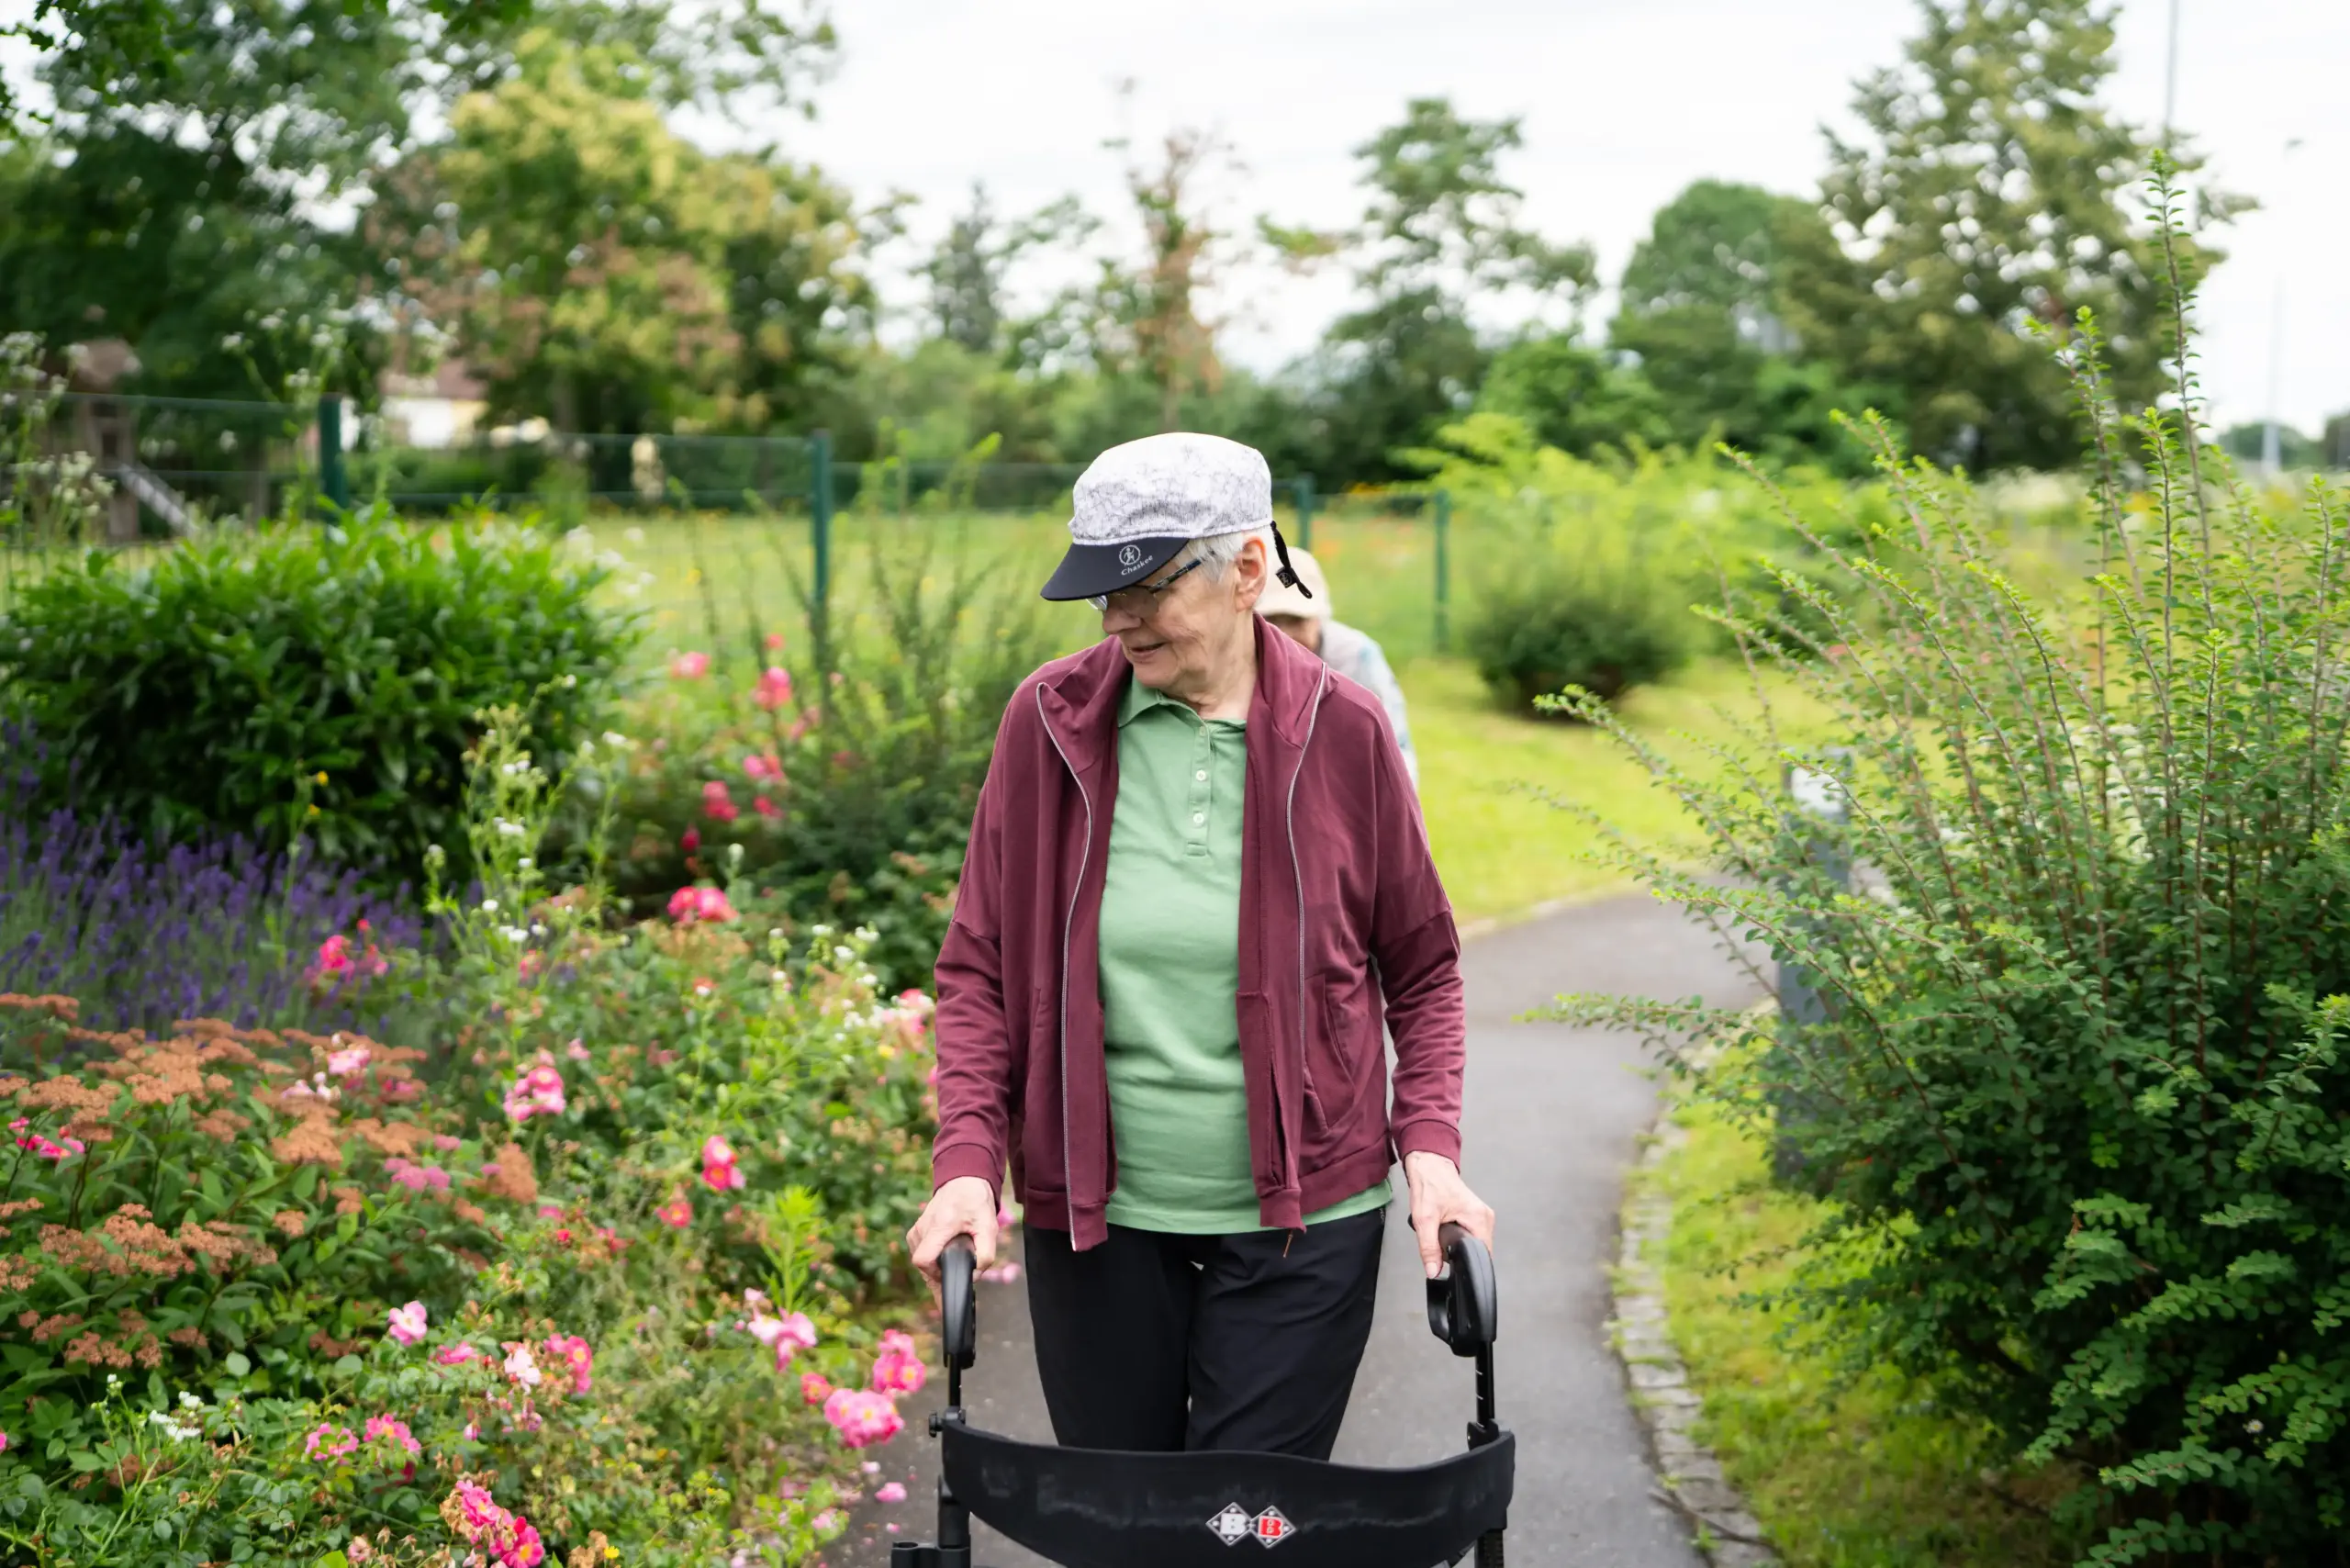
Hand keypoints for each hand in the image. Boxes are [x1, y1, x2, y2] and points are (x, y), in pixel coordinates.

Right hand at [904, 1175, 999, 1304]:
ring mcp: (916, 1230)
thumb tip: (974, 1276)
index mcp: (939, 1226)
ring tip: (953, 1261)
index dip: (936, 1274)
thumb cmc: (976, 1202)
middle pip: (922, 1266)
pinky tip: (945, 1258)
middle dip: (939, 1274)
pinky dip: (932, 1261)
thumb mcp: (989, 1227)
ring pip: (920, 1262)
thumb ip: (986, 1254)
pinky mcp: (915, 1232)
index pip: (923, 1260)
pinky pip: (920, 1254)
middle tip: (958, 1272)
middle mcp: (922, 1228)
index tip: (952, 1273)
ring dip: (936, 1268)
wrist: (963, 1181)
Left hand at [1404, 1151, 1494, 1278]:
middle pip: (1478, 1250)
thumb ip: (1429, 1248)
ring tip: (1445, 1230)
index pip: (1482, 1254)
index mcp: (1479, 1218)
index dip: (1467, 1262)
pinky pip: (1472, 1235)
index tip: (1454, 1261)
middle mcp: (1485, 1217)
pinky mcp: (1476, 1215)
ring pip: (1475, 1243)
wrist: (1429, 1167)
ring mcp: (1482, 1216)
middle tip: (1443, 1238)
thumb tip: (1434, 1270)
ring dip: (1459, 1244)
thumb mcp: (1424, 1219)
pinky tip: (1449, 1228)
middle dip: (1460, 1252)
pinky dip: (1460, 1236)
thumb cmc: (1429, 1185)